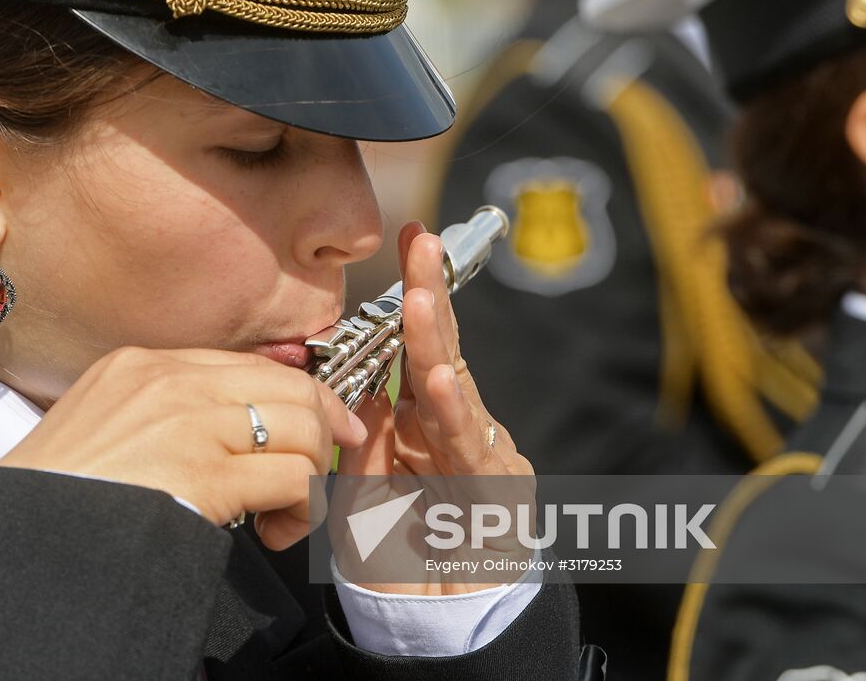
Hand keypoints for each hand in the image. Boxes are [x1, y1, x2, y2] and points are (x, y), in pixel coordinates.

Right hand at [0, 347, 366, 549]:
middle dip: (321, 435)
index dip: (304, 397)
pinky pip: (292, 477)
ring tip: (284, 516)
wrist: (17, 533)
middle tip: (311, 480)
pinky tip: (276, 531)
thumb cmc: (56, 491)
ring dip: (311, 478)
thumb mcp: (102, 419)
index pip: (253, 365)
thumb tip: (232, 423)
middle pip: (289, 388)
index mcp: (144, 363)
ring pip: (302, 428)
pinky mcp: (202, 473)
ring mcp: (188, 422)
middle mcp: (170, 380)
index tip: (326, 426)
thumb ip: (163, 409)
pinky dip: (302, 508)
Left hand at [336, 221, 534, 593]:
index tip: (409, 238)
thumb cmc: (403, 557)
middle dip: (431, 294)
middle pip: (443, 351)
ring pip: (455, 392)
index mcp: (427, 420)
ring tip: (417, 299)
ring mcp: (485, 456)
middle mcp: (460, 428)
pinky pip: (470, 449)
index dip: (415, 294)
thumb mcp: (366, 490)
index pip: (420, 347)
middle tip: (420, 243)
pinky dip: (453, 414)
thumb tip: (366, 387)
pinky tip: (439, 381)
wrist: (441, 627)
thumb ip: (368, 439)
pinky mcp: (500, 494)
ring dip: (434, 344)